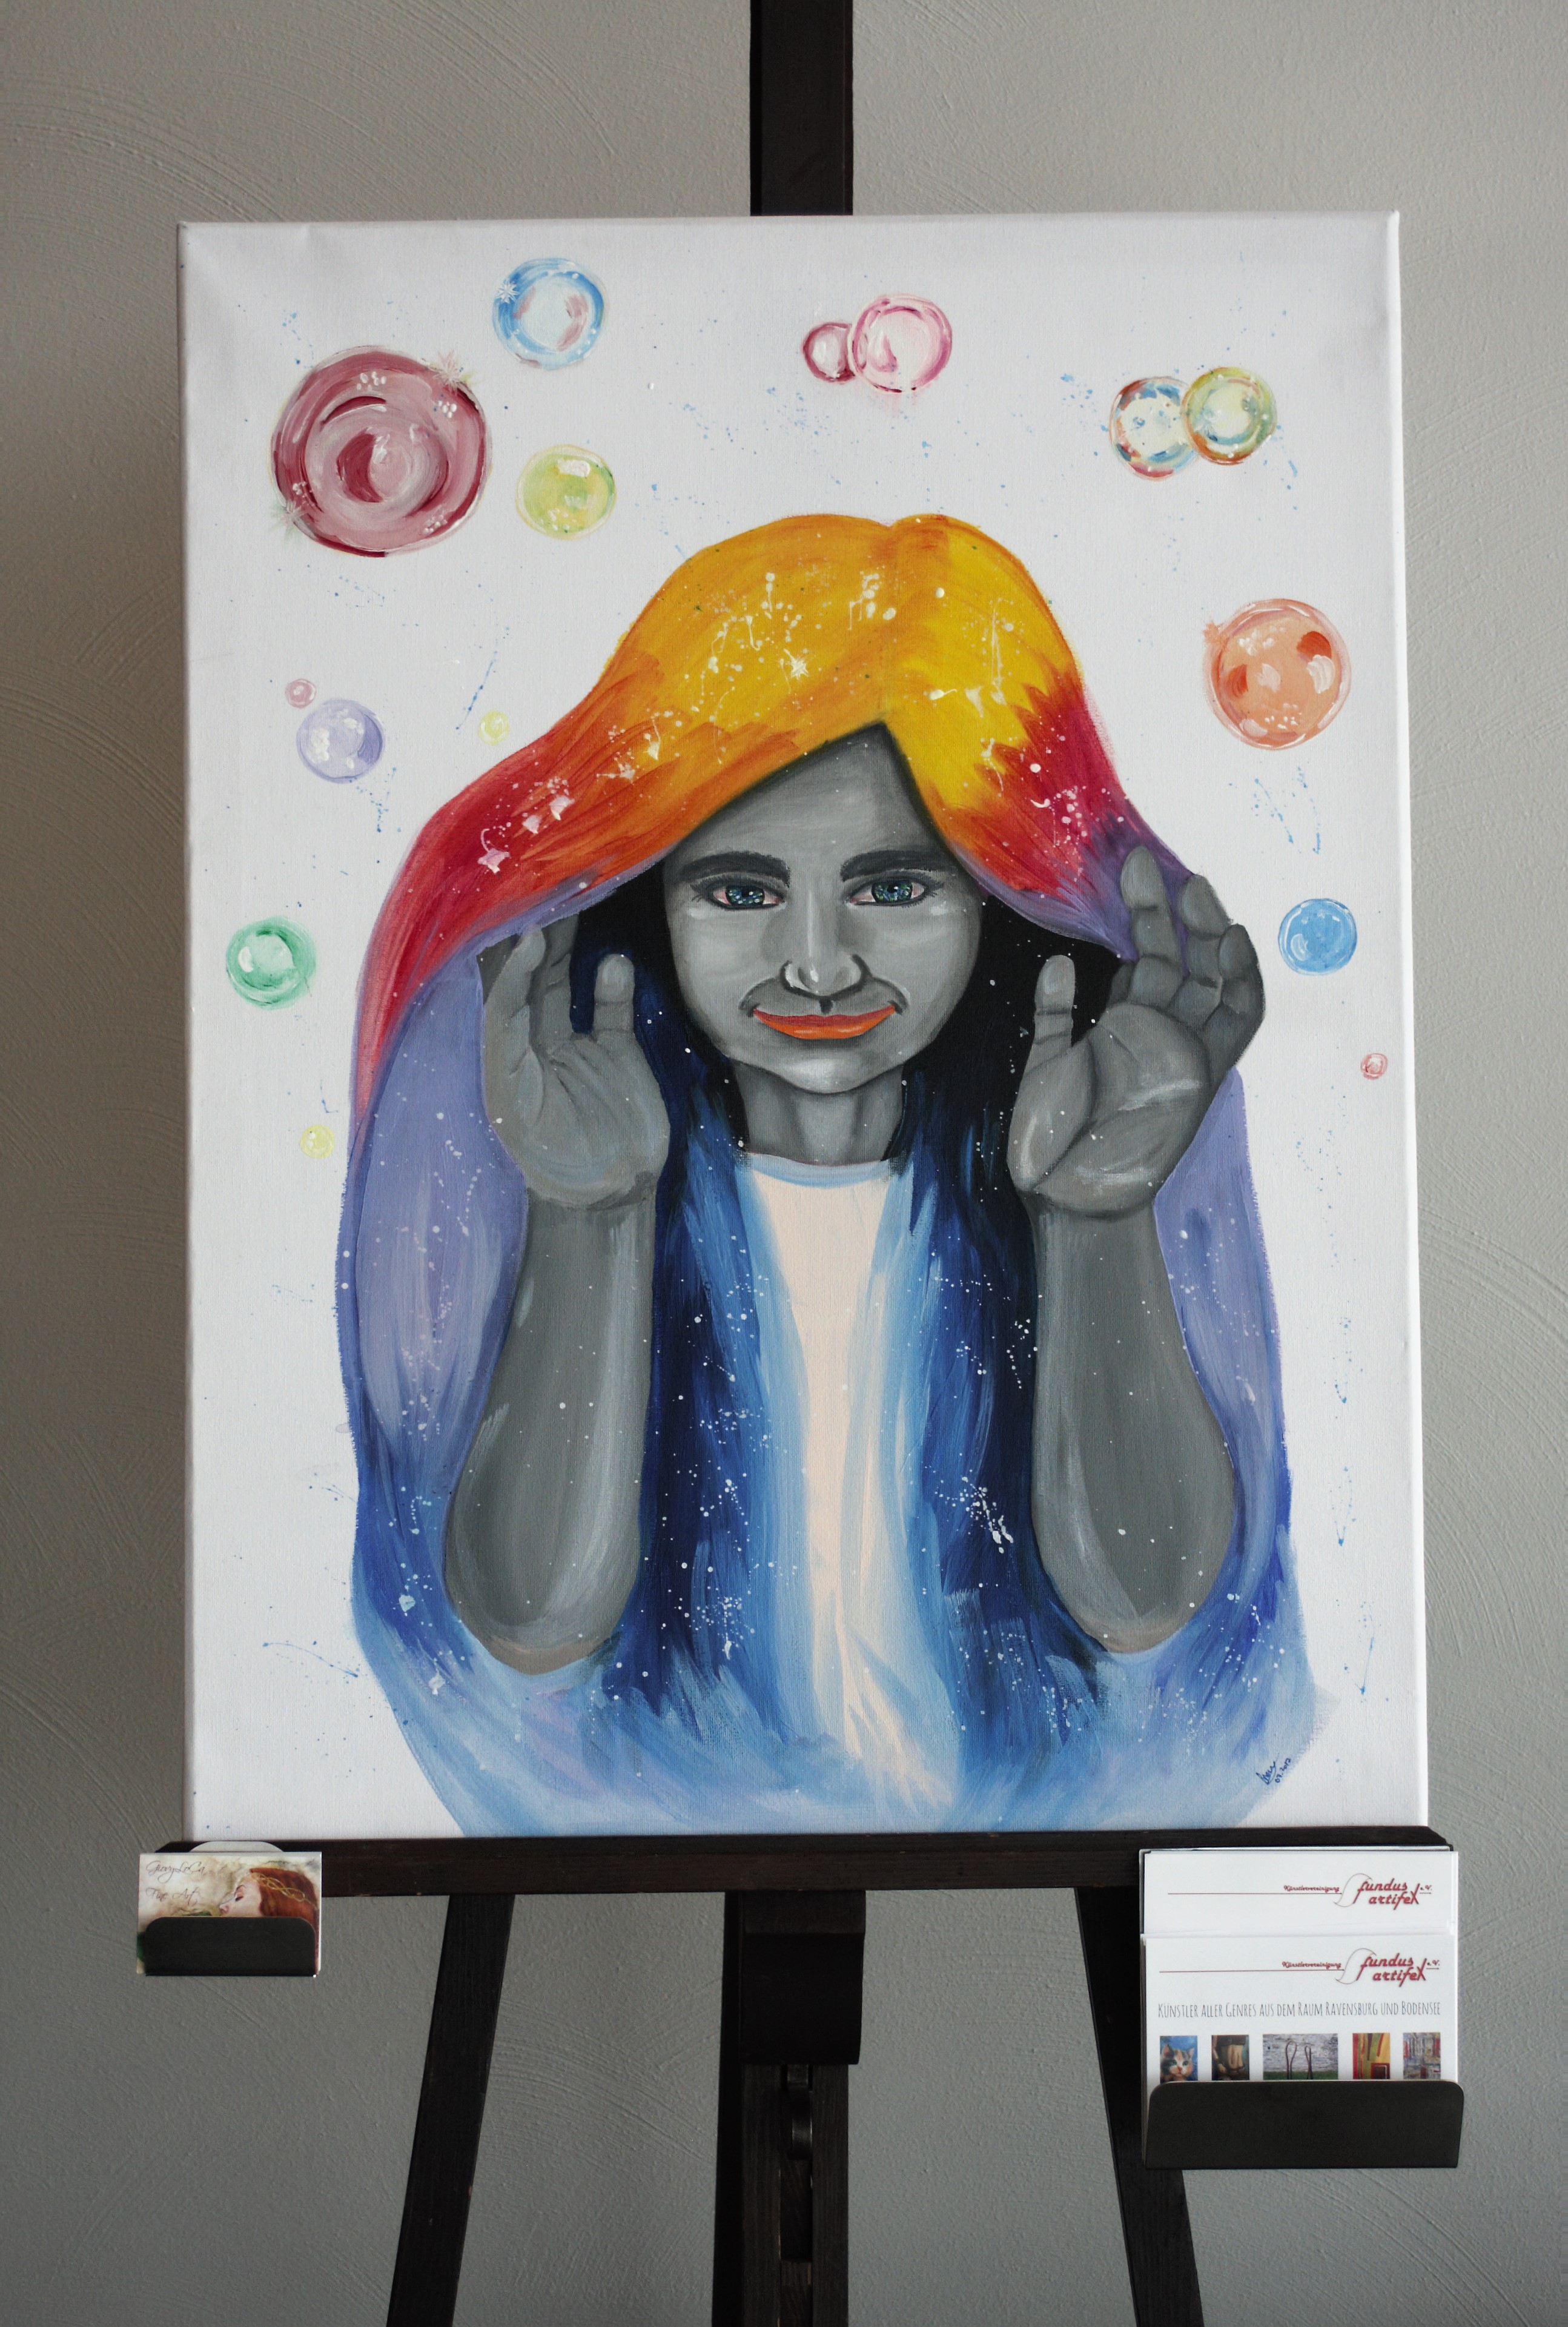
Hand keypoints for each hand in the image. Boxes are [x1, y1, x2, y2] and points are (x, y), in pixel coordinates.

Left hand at [482, 918, 669, 1206]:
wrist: (610, 1200)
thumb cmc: (556, 1167)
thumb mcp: (517, 1106)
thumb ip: (514, 1042)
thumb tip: (514, 989)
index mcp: (501, 1063)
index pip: (499, 998)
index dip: (511, 965)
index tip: (529, 934)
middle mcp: (531, 1048)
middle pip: (527, 979)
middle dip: (535, 936)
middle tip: (546, 892)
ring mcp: (571, 1048)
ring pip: (562, 983)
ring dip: (569, 945)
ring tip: (577, 902)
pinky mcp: (611, 1054)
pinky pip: (607, 1008)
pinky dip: (611, 984)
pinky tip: (615, 963)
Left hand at [1007, 847, 1262, 1216]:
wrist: (1068, 1201)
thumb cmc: (1049, 1144)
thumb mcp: (1043, 1066)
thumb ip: (1055, 1015)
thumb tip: (1062, 961)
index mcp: (1120, 1025)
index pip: (1143, 958)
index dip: (1140, 916)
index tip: (1122, 874)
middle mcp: (1157, 1032)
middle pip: (1177, 956)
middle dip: (1166, 909)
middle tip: (1141, 863)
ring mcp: (1183, 1050)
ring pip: (1211, 977)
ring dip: (1208, 930)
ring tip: (1192, 886)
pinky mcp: (1203, 1073)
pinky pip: (1239, 1020)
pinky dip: (1242, 980)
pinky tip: (1231, 940)